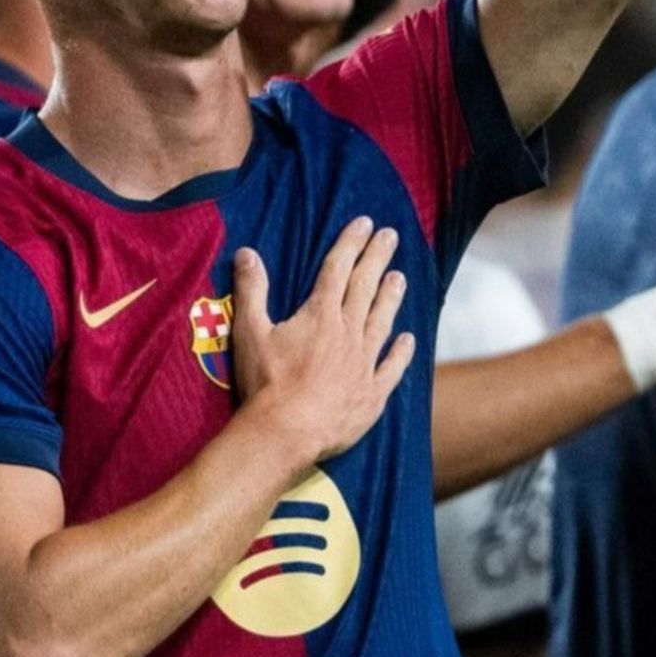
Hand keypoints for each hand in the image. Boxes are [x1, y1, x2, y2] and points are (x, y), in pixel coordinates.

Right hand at [232, 217, 415, 474]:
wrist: (285, 433)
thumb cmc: (265, 383)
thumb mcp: (249, 332)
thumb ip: (252, 290)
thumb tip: (247, 252)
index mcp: (319, 316)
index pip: (337, 270)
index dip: (350, 244)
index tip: (364, 223)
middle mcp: (347, 333)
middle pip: (364, 288)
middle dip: (377, 258)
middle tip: (391, 235)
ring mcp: (363, 364)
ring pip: (382, 322)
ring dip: (391, 298)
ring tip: (400, 278)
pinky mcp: (371, 395)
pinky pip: (391, 369)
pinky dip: (401, 353)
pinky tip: (408, 340)